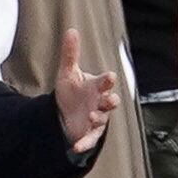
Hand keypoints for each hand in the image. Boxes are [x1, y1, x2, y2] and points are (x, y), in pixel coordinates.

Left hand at [53, 28, 119, 153]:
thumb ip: (70, 54)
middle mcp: (100, 102)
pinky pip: (90, 140)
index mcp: (96, 87)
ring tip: (91, 116)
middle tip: (108, 99)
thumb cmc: (72, 91)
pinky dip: (84, 144)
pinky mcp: (89, 134)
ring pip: (102, 119)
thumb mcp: (67, 73)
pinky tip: (76, 147)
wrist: (66, 113)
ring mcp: (97, 119)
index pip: (105, 82)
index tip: (109, 76)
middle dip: (110, 100)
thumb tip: (71, 30)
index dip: (107, 80)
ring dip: (98, 118)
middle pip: (111, 101)